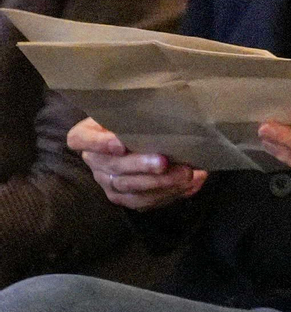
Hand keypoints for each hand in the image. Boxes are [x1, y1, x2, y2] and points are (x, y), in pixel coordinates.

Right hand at [68, 118, 206, 210]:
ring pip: (129, 188)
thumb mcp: (131, 110)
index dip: (98, 143)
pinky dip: (168, 194)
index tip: (120, 143)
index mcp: (87, 135)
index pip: (80, 138)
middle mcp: (94, 161)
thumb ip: (139, 113)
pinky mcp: (124, 197)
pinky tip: (189, 185)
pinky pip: (143, 201)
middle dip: (141, 166)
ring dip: (159, 183)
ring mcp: (108, 181)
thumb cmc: (135, 119)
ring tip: (185, 175)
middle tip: (164, 162)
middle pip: (113, 167)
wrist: (143, 138)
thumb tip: (169, 114)